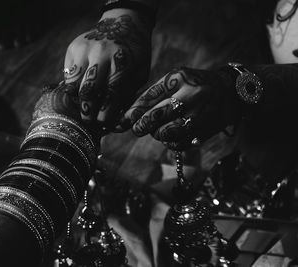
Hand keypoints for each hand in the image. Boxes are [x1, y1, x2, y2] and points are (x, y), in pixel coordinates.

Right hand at [63, 8, 151, 131]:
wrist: (123, 23)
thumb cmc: (134, 55)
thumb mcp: (140, 73)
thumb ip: (128, 94)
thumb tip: (115, 121)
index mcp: (123, 60)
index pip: (111, 92)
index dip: (105, 112)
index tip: (102, 124)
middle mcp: (102, 53)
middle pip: (88, 89)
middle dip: (88, 110)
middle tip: (89, 120)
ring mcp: (85, 49)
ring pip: (74, 83)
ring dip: (77, 100)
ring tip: (83, 109)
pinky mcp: (73, 48)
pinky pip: (68, 75)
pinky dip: (73, 87)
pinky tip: (79, 92)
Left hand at [122, 67, 241, 148]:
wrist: (232, 93)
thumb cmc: (197, 85)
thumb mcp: (178, 80)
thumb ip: (156, 93)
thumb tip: (130, 111)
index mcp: (179, 79)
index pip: (149, 97)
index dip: (133, 111)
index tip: (123, 120)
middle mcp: (189, 96)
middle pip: (156, 116)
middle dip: (141, 125)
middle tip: (137, 129)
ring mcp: (198, 114)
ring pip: (166, 132)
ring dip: (157, 134)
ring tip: (157, 130)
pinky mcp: (203, 131)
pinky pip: (178, 143)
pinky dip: (170, 143)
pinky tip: (171, 137)